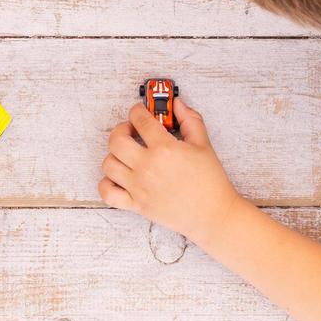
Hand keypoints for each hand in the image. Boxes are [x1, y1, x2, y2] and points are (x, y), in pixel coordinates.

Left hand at [98, 97, 240, 242]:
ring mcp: (138, 186)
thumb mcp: (204, 144)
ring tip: (127, 154)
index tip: (140, 112)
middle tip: (130, 130)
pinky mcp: (136, 205)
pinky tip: (119, 177)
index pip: (140, 120)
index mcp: (165, 149)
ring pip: (108, 164)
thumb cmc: (209, 182)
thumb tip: (177, 105)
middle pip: (116, 140)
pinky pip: (107, 192)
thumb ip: (190, 120)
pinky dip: (107, 183)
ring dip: (114, 154)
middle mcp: (147, 166)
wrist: (213, 214)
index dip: (137, 111)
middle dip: (121, 129)